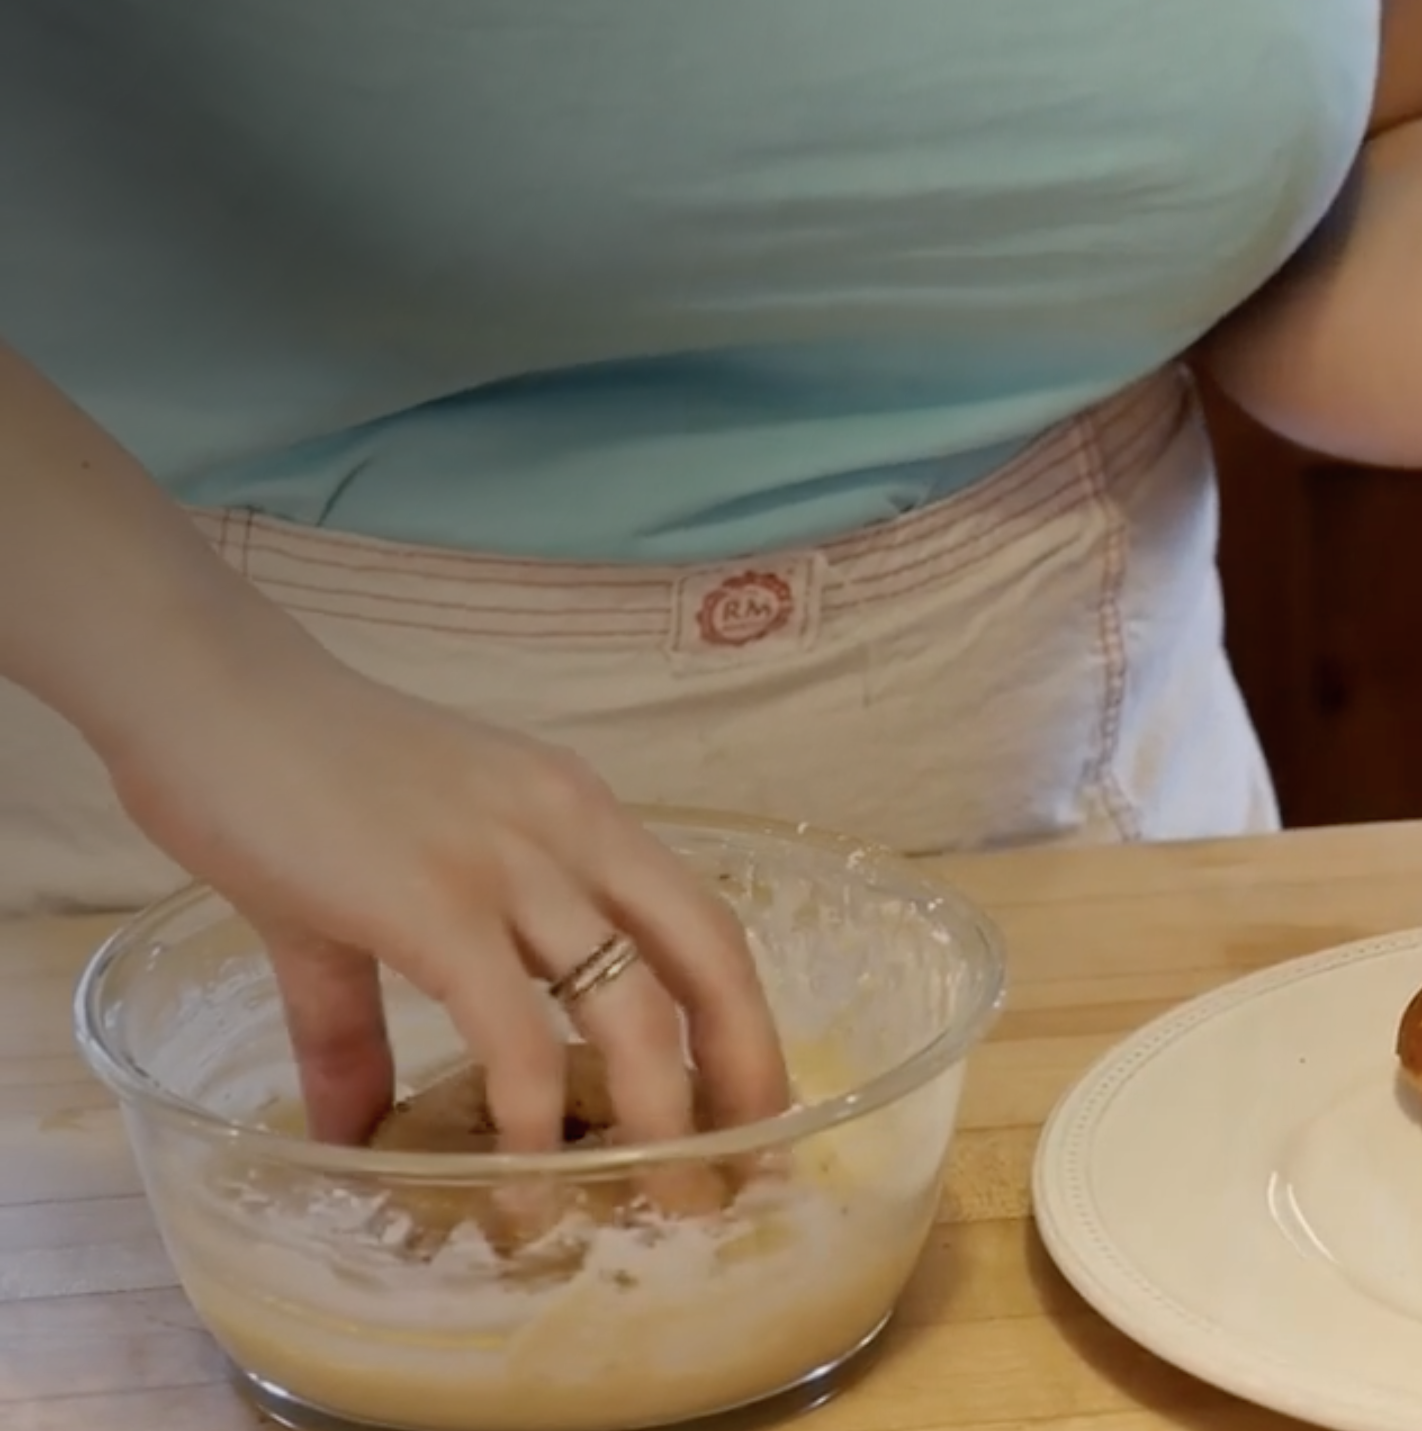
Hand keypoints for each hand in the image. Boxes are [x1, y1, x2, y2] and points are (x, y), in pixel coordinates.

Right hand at [98, 650, 793, 1157]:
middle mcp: (569, 831)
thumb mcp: (355, 898)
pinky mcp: (428, 905)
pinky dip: (532, 1117)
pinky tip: (527, 1181)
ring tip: (667, 1199)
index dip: (742, 1016)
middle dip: (745, 1067)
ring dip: (660, 1115)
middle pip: (708, 956)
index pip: (700, 922)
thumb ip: (361, 1022)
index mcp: (577, 816)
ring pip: (631, 1004)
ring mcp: (506, 866)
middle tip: (749, 1163)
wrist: (199, 692)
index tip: (750, 1101)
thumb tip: (350, 1131)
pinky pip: (511, 1031)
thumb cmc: (277, 778)